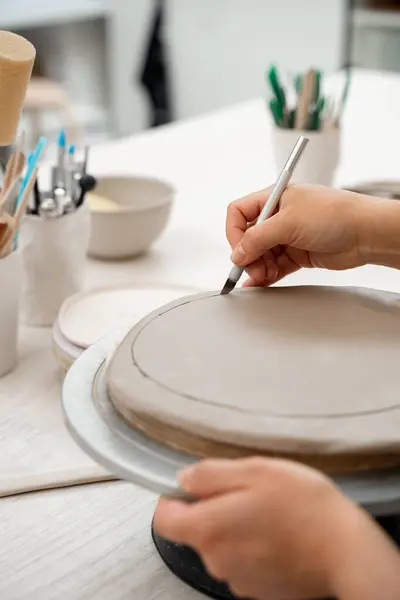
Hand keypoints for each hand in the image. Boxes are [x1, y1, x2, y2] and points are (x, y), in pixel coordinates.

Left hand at [154, 457, 363, 599]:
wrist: (346, 551)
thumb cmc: (303, 505)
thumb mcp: (255, 470)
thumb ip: (211, 474)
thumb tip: (183, 479)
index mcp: (208, 528)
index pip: (164, 519)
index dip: (172, 499)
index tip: (193, 486)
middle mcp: (216, 560)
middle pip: (197, 530)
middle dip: (214, 508)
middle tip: (249, 491)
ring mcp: (238, 579)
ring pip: (222, 545)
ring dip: (236, 527)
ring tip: (271, 512)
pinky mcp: (259, 590)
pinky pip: (243, 562)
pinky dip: (254, 547)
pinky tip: (280, 534)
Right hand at [226, 184, 368, 286]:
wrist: (366, 233)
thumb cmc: (335, 214)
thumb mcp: (288, 222)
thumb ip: (258, 238)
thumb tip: (238, 253)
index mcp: (274, 198)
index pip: (239, 213)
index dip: (235, 232)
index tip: (239, 251)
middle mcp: (279, 216)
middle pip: (248, 238)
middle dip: (247, 255)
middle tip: (253, 268)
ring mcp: (288, 236)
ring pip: (261, 255)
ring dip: (258, 267)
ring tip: (264, 276)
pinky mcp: (298, 254)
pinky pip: (274, 266)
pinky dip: (266, 275)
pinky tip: (261, 283)